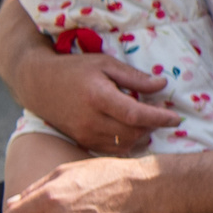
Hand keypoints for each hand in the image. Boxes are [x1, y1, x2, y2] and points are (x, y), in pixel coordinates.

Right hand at [20, 49, 178, 154]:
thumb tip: (163, 84)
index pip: (135, 114)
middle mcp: (91, 120)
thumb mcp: (105, 64)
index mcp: (98, 96)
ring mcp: (85, 134)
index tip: (175, 117)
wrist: (37, 84)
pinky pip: (113, 149)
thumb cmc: (74, 69)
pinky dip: (127, 142)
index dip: (159, 118)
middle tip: (159, 114)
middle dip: (152, 126)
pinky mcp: (82, 142)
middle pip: (133, 132)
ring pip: (125, 144)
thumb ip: (134, 77)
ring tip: (143, 120)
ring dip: (141, 135)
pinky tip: (130, 129)